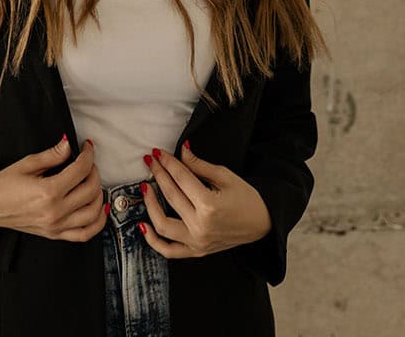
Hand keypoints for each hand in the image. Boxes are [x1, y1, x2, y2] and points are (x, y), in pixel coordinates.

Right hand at [0, 135, 106, 241]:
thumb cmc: (2, 185)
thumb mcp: (27, 164)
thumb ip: (52, 155)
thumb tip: (70, 144)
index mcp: (48, 192)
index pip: (80, 170)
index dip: (88, 154)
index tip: (87, 147)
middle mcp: (55, 212)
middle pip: (90, 189)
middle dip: (94, 171)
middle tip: (88, 162)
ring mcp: (56, 226)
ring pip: (93, 212)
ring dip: (98, 194)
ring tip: (92, 181)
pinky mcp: (54, 235)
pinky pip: (84, 234)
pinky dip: (97, 223)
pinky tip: (99, 208)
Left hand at [139, 143, 272, 258]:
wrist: (261, 223)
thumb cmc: (245, 197)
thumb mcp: (225, 176)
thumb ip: (199, 165)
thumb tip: (181, 152)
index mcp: (209, 205)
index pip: (180, 179)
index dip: (167, 163)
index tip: (156, 153)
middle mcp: (201, 226)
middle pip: (170, 196)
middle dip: (158, 175)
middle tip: (150, 161)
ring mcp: (197, 242)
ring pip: (162, 225)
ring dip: (149, 204)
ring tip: (145, 188)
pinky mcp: (196, 251)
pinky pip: (169, 251)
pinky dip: (153, 241)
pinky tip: (143, 225)